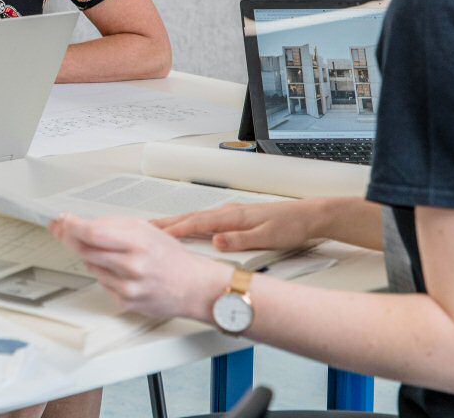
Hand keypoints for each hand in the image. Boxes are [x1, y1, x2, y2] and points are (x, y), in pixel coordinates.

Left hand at [50, 214, 225, 319]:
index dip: (72, 226)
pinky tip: (121, 272)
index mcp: (139, 243)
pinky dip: (105, 275)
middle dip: (70, 238)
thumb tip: (83, 224)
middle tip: (62, 230)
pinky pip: (102, 284)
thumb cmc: (172, 257)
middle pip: (86, 251)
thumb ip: (115, 226)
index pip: (93, 233)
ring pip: (91, 266)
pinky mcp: (125, 303)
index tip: (61, 221)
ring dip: (91, 257)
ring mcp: (128, 288)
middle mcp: (132, 267)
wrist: (194, 287)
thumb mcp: (147, 230)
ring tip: (111, 253)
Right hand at [155, 199, 322, 251]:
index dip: (175, 230)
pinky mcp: (235, 219)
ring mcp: (231, 214)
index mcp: (233, 217)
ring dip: (175, 223)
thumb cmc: (291, 226)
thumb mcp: (268, 237)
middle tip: (143, 228)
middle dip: (166, 223)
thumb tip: (217, 241)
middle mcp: (228, 212)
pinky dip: (189, 224)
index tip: (155, 235)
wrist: (309, 217)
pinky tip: (186, 228)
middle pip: (190, 218)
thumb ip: (240, 239)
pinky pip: (204, 221)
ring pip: (196, 219)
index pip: (197, 223)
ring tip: (157, 228)